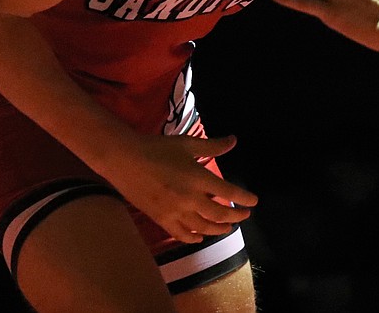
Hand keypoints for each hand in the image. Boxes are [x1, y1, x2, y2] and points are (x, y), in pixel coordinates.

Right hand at [105, 133, 257, 243]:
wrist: (125, 159)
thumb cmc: (158, 148)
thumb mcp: (187, 144)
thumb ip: (212, 146)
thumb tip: (233, 141)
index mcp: (199, 178)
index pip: (229, 192)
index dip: (245, 198)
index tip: (253, 202)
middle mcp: (190, 198)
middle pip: (219, 214)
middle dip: (236, 216)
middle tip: (244, 216)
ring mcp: (175, 212)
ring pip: (203, 227)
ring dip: (218, 229)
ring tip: (227, 228)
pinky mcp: (161, 219)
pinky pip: (181, 234)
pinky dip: (193, 238)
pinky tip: (199, 238)